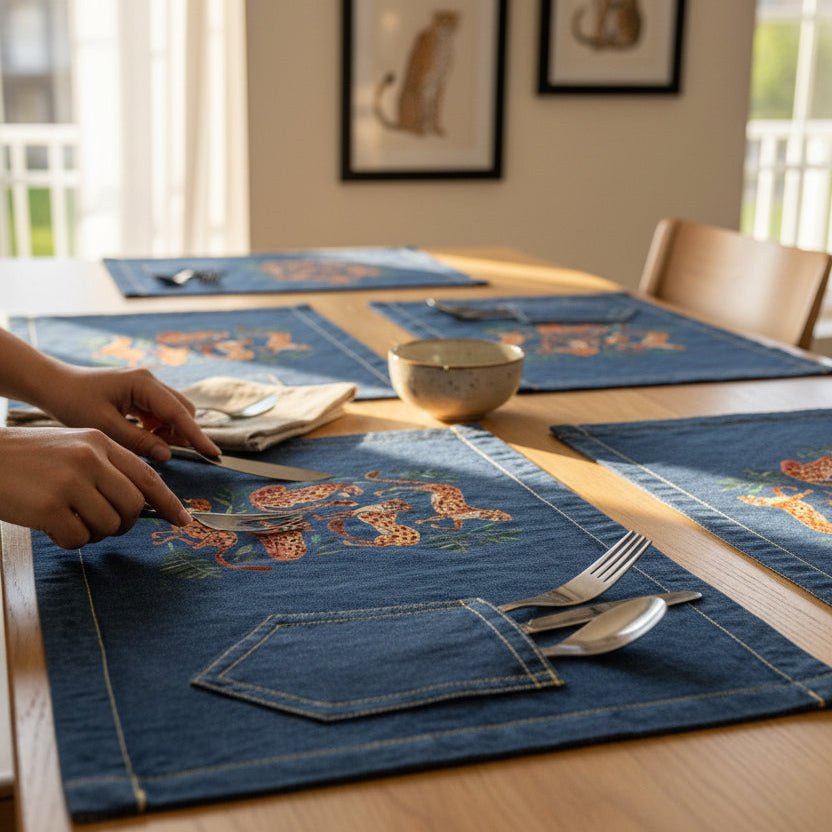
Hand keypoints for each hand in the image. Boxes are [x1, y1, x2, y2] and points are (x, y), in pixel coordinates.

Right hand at [0, 427, 191, 547]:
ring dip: (94, 533)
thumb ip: (105, 467)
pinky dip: (69, 540)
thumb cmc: (26, 460)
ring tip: (70, 522)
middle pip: (133, 505)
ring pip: (109, 524)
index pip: (147, 476)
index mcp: (99, 442)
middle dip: (125, 523)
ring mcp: (70, 481)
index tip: (184, 520)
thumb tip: (140, 501)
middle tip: (104, 526)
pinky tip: (51, 527)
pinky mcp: (48, 506)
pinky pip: (79, 538)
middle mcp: (89, 458)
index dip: (169, 502)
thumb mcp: (72, 448)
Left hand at [37, 366, 220, 460]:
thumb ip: (139, 441)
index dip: (197, 435)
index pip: (178, 412)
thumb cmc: (73, 402)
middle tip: (164, 452)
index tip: (213, 454)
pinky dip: (158, 428)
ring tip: (149, 445)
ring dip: (169, 431)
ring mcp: (147, 386)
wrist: (53, 385)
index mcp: (143, 383)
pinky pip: (161, 413)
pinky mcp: (141, 393)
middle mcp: (150, 381)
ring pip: (173, 412)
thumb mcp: (105, 426)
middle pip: (182, 410)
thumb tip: (168, 454)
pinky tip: (142, 437)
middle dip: (181, 433)